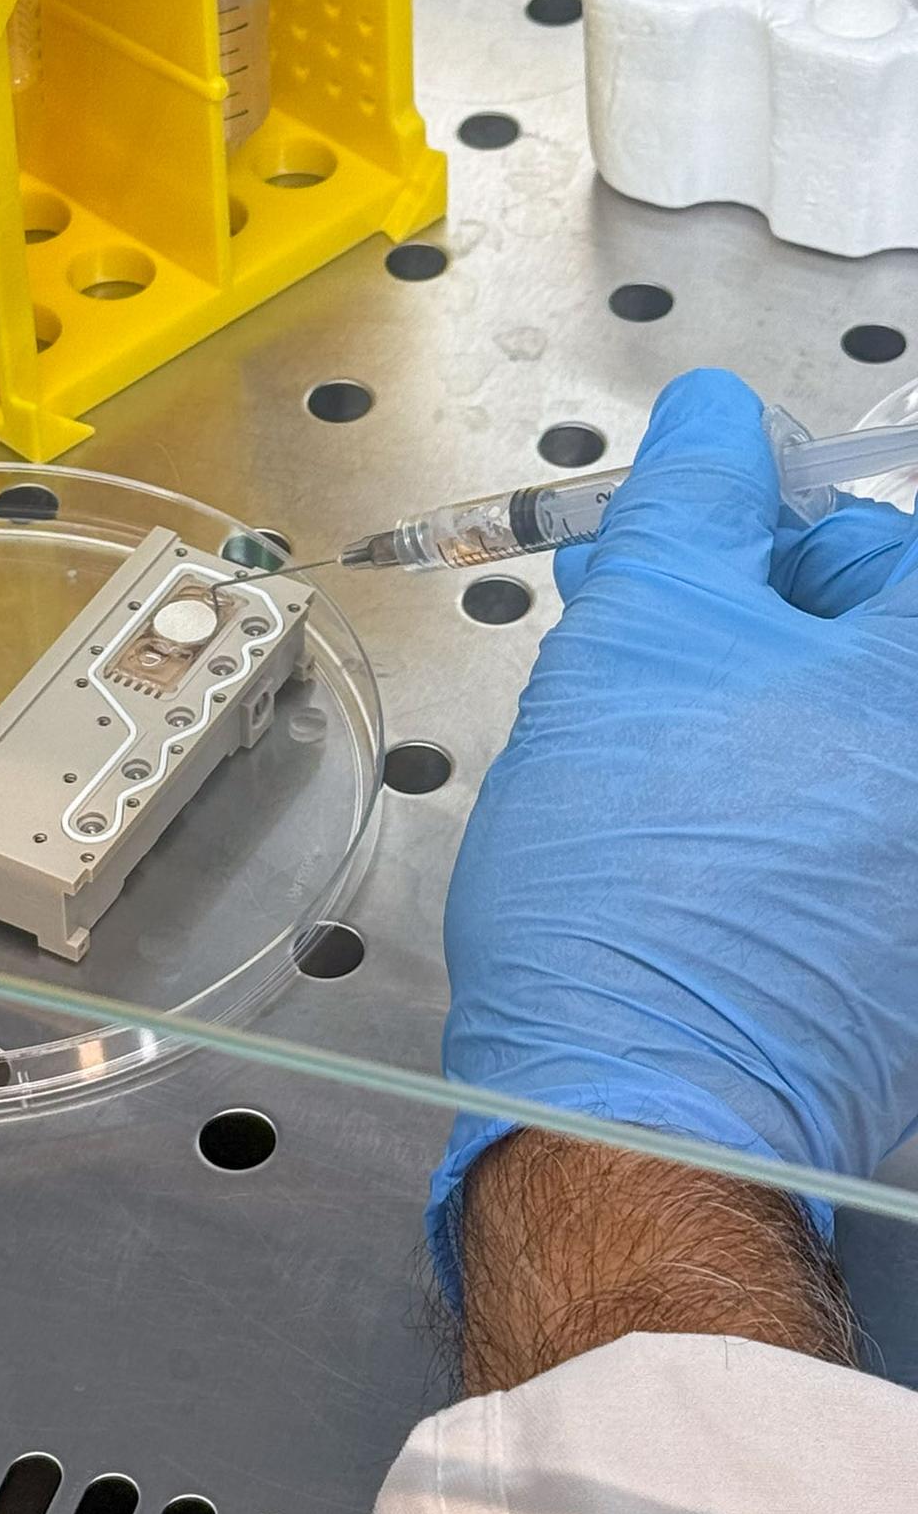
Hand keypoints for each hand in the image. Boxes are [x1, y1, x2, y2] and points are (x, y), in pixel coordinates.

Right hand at [434, 368, 917, 1271]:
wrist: (633, 1102)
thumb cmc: (636, 867)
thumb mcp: (641, 634)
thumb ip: (691, 501)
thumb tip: (719, 411)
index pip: (874, 553)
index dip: (753, 551)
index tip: (663, 587)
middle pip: (855, 659)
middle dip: (734, 632)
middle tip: (625, 655)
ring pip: (829, 755)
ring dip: (734, 725)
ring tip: (624, 757)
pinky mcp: (897, 970)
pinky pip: (830, 850)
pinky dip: (760, 821)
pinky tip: (668, 845)